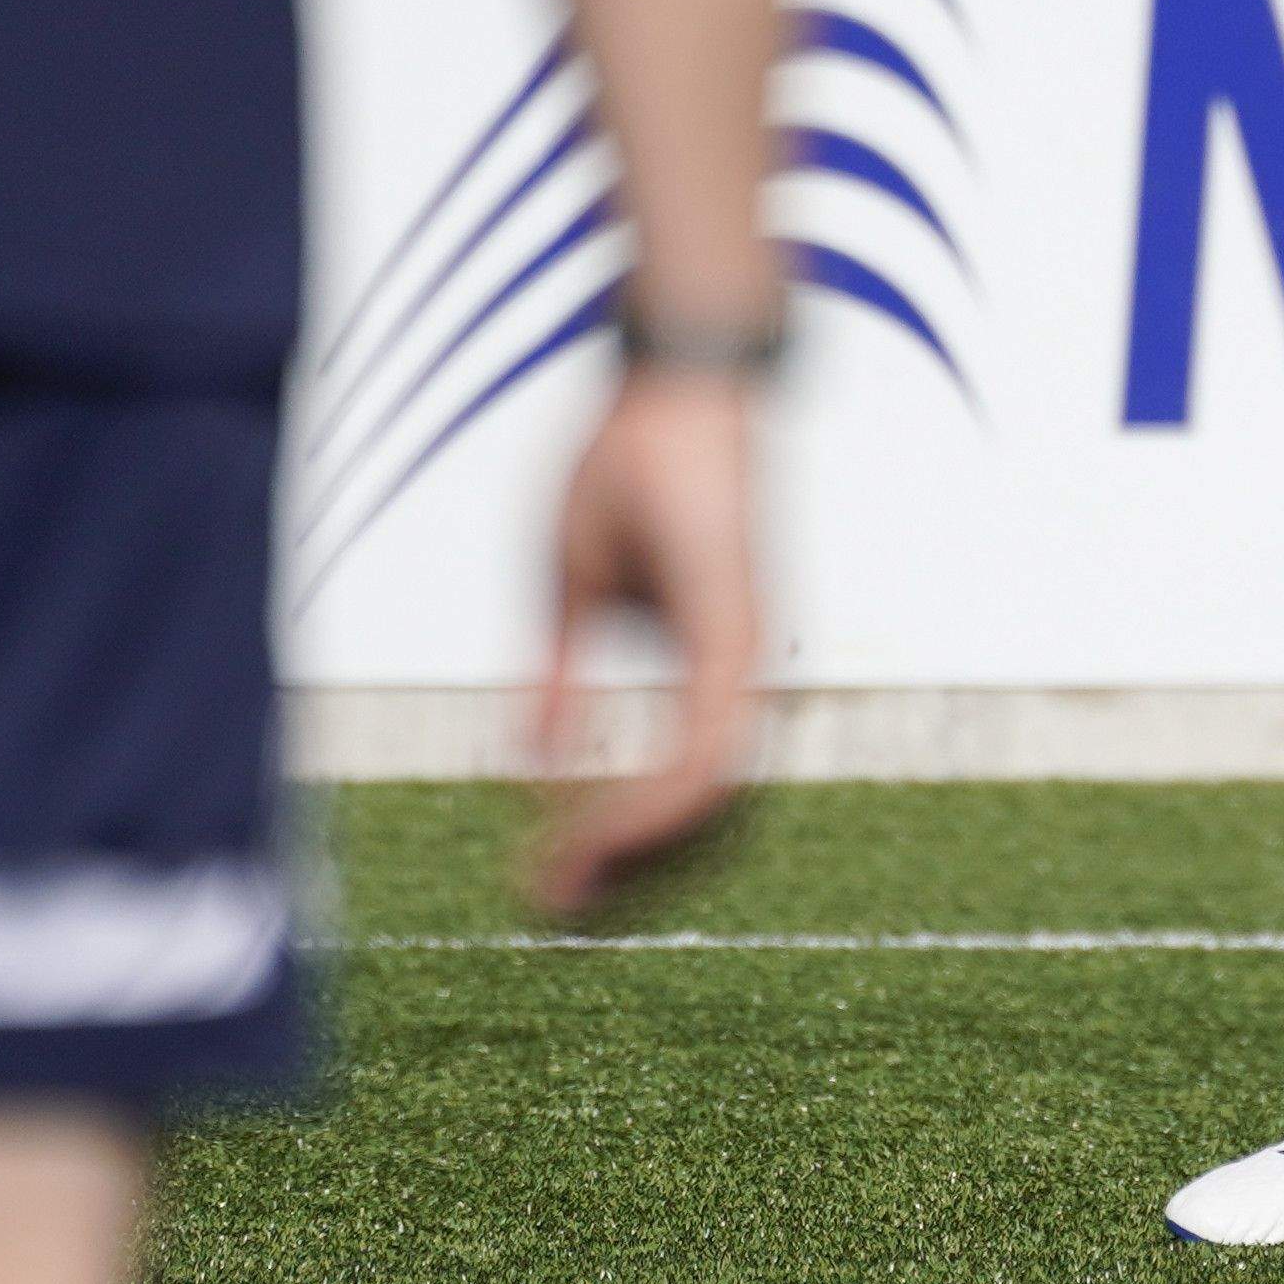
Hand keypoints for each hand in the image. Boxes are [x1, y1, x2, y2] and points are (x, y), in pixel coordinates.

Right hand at [524, 360, 766, 919]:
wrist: (674, 372)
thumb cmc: (629, 463)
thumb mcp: (573, 590)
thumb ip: (561, 680)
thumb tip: (535, 762)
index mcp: (711, 658)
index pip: (679, 780)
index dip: (621, 840)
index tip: (549, 881)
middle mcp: (743, 664)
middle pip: (705, 810)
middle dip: (631, 873)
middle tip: (554, 911)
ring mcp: (748, 647)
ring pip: (716, 794)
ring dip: (641, 851)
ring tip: (566, 890)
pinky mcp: (738, 625)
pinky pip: (715, 741)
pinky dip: (664, 797)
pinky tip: (606, 831)